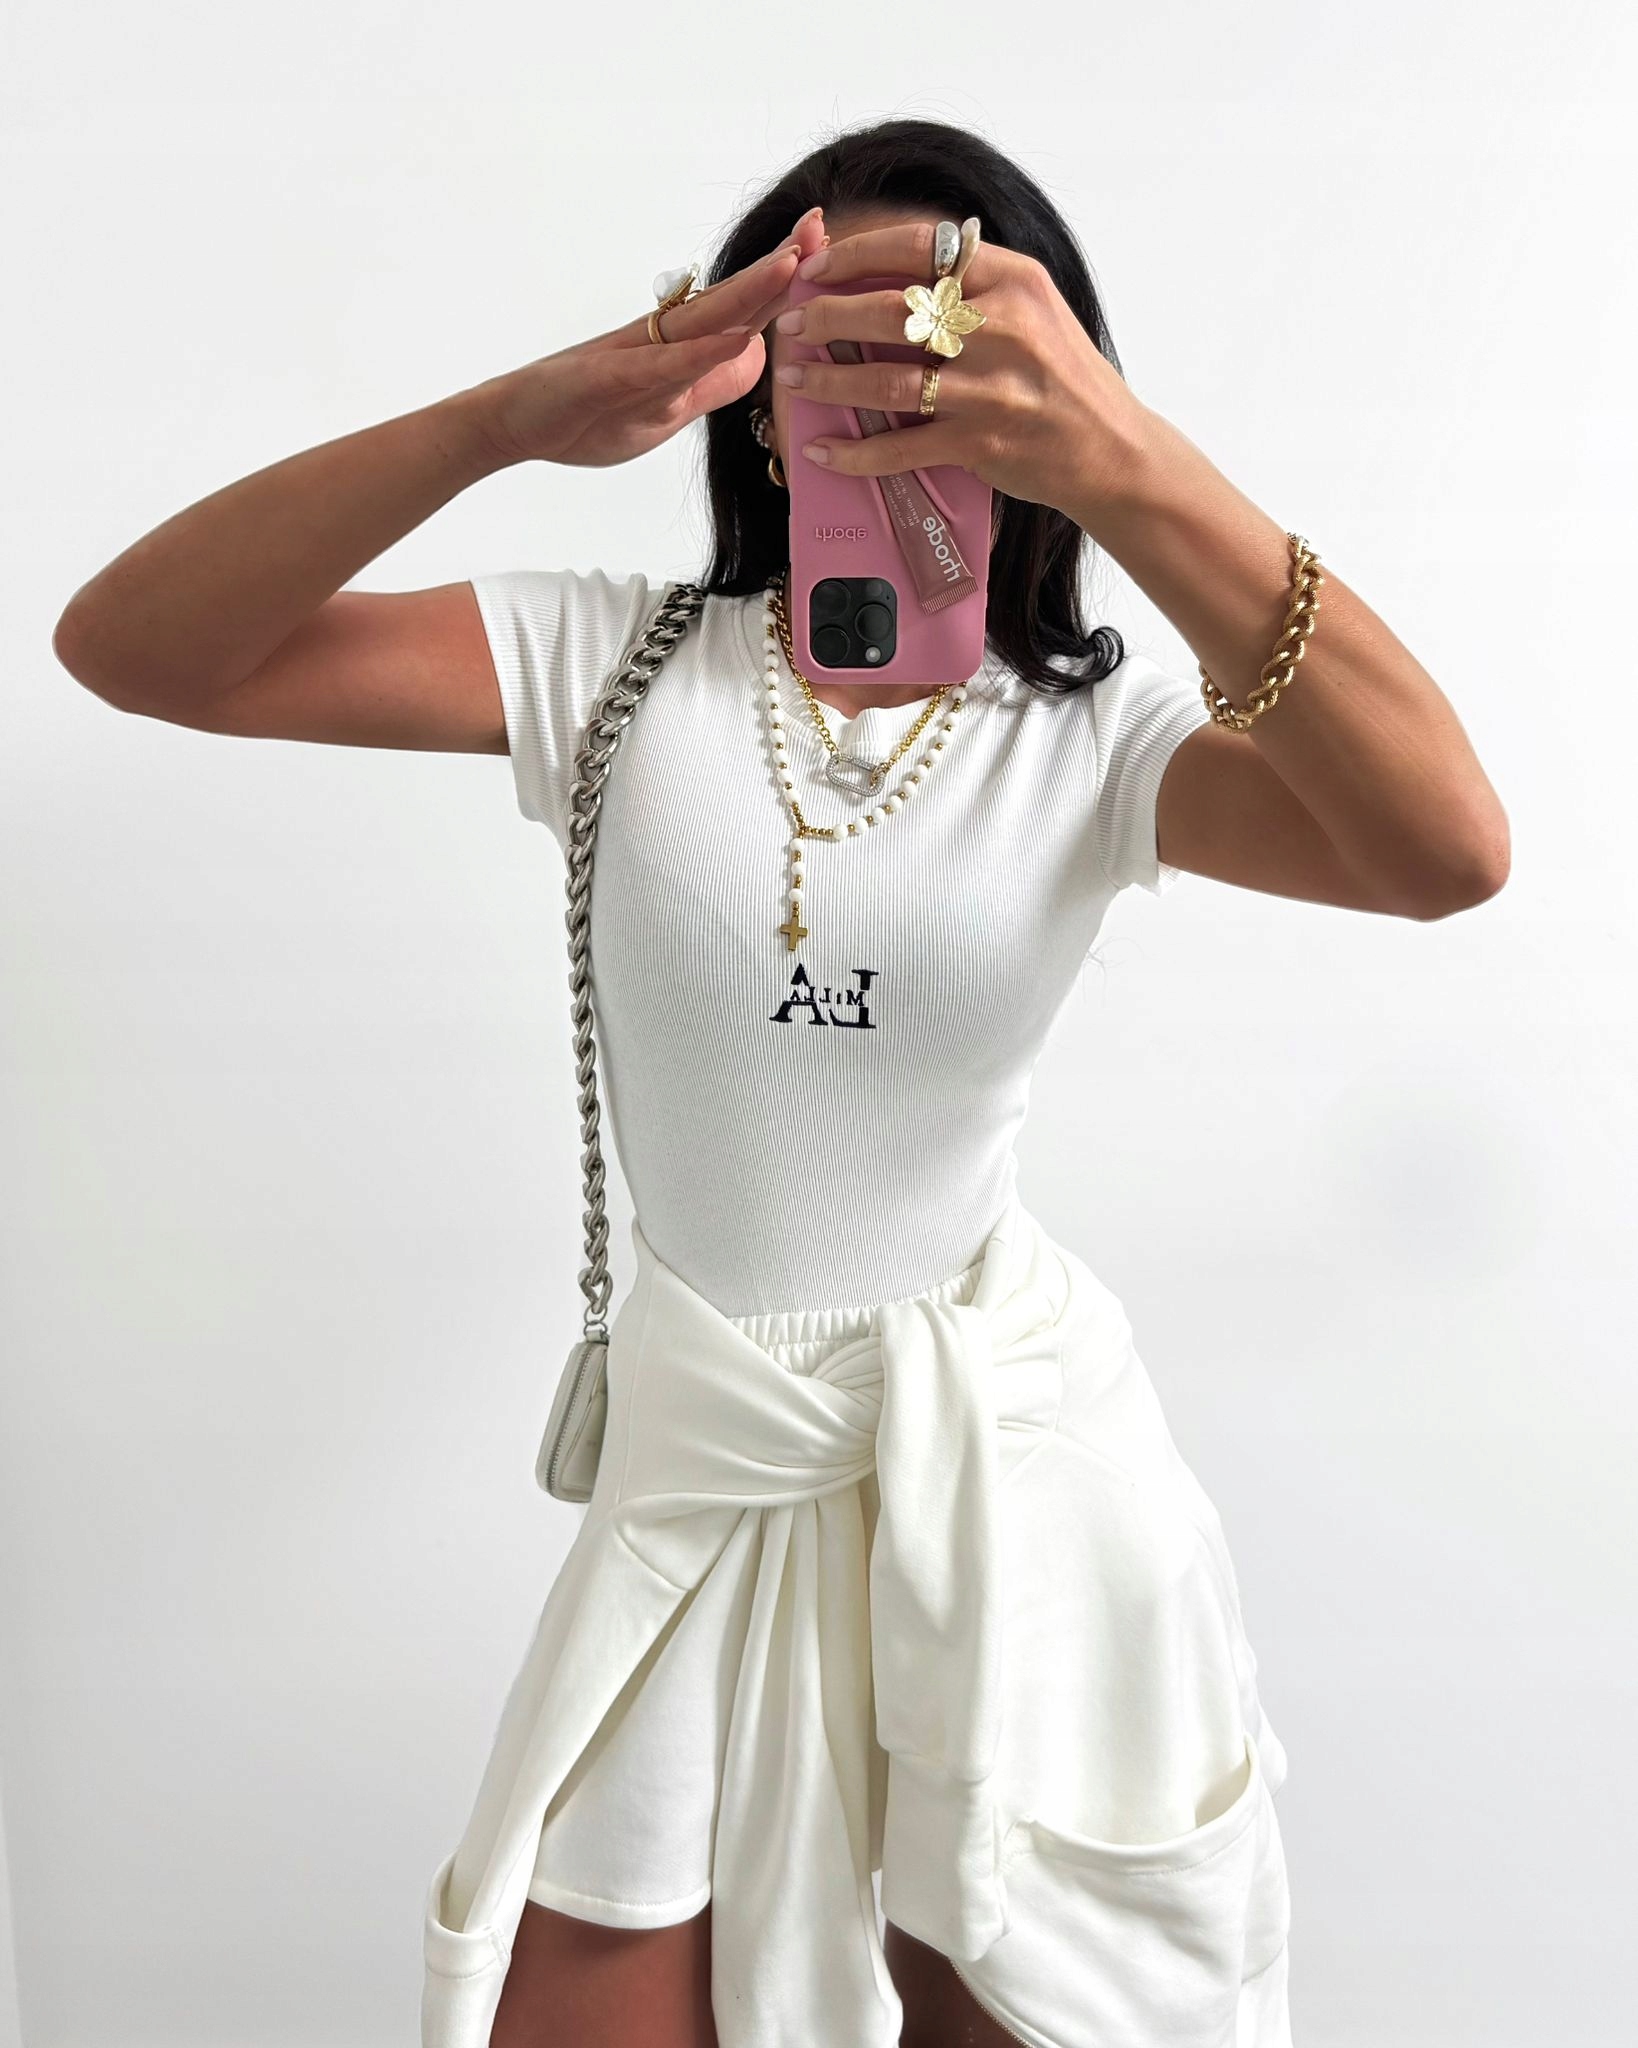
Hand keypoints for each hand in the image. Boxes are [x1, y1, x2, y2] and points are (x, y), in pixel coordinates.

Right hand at [463, 208, 829, 469]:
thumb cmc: (584, 416)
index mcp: (679, 349)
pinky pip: (663, 365)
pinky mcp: (611, 377)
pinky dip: (698, 353)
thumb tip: (755, 360)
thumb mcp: (665, 411)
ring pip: (704, 320)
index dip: (784, 285)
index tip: (823, 251)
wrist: (512, 423)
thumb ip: (710, 385)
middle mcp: (664, 341)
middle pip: (733, 299)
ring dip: (750, 291)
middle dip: (780, 265)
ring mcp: (638, 356)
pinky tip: (730, 339)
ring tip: (792, 263)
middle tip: (820, 226)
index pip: (743, 313)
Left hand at [769, 219, 1154, 519]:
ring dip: (830, 380)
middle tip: (791, 324)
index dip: (858, 254)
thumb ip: (977, 283)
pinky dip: (857, 452)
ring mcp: (990, 387)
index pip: (919, 247)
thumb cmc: (1065, 379)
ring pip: (887, 378)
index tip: (817, 266)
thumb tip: (904, 266)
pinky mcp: (981, 440)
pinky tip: (825, 452)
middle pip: (892, 311)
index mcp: (1012, 279)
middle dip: (828, 316)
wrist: (1111, 449)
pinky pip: (902, 446)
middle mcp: (1001, 326)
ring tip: (794, 379)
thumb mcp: (1035, 308)